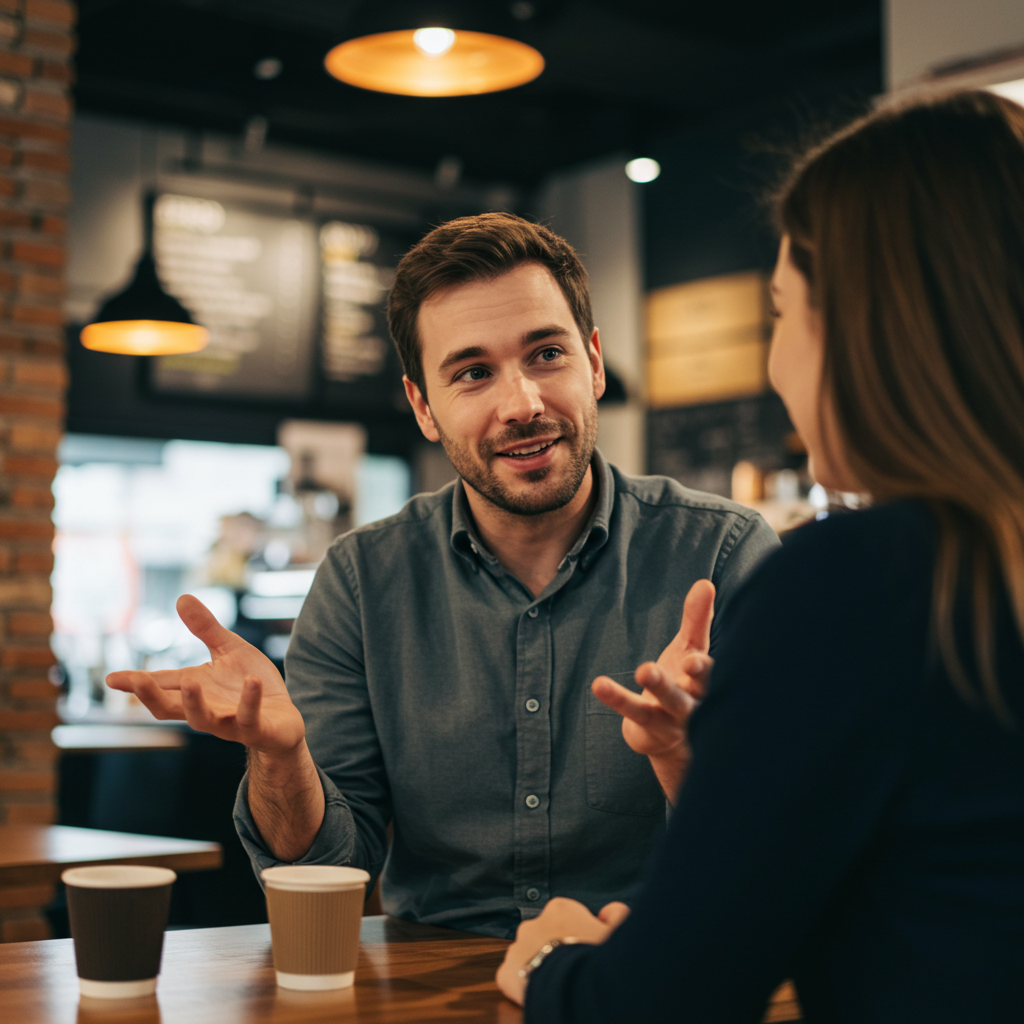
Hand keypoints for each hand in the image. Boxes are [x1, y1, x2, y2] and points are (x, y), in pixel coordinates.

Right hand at [107, 594, 305, 754]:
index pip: (161, 685)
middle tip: (136, 682)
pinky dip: (250, 700)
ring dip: (195, 702)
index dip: (136, 683)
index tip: (111, 678)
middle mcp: (206, 709)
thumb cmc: (250, 685)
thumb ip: (205, 628)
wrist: (284, 720)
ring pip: (204, 719)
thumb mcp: (229, 650)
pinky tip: (251, 681)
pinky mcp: (257, 729)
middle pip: (170, 708)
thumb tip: (181, 597)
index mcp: (196, 689)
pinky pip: (250, 718)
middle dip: (152, 696)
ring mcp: (230, 722)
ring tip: (190, 681)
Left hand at [496, 898, 629, 1005]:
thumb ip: (616, 914)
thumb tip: (607, 912)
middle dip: (559, 948)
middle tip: (575, 968)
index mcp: (559, 908)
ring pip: (529, 955)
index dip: (582, 934)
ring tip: (560, 983)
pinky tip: (543, 992)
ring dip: (541, 965)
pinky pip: (515, 978)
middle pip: (547, 935)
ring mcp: (517, 948)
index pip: (569, 917)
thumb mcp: (620, 930)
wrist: (579, 989)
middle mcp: (533, 923)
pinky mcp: (506, 974)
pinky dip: (526, 984)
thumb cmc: (600, 957)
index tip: (590, 949)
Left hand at [591, 579, 714, 798]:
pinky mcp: (648, 726)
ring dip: (659, 685)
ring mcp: (672, 718)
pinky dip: (616, 698)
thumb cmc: (684, 683)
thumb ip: (697, 620)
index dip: (706, 667)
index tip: (697, 659)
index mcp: (706, 683)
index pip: (712, 673)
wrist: (671, 740)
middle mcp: (695, 703)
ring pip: (668, 702)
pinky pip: (632, 711)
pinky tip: (598, 684)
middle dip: (696, 678)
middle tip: (690, 663)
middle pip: (698, 690)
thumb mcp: (690, 650)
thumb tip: (706, 583)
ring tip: (644, 669)